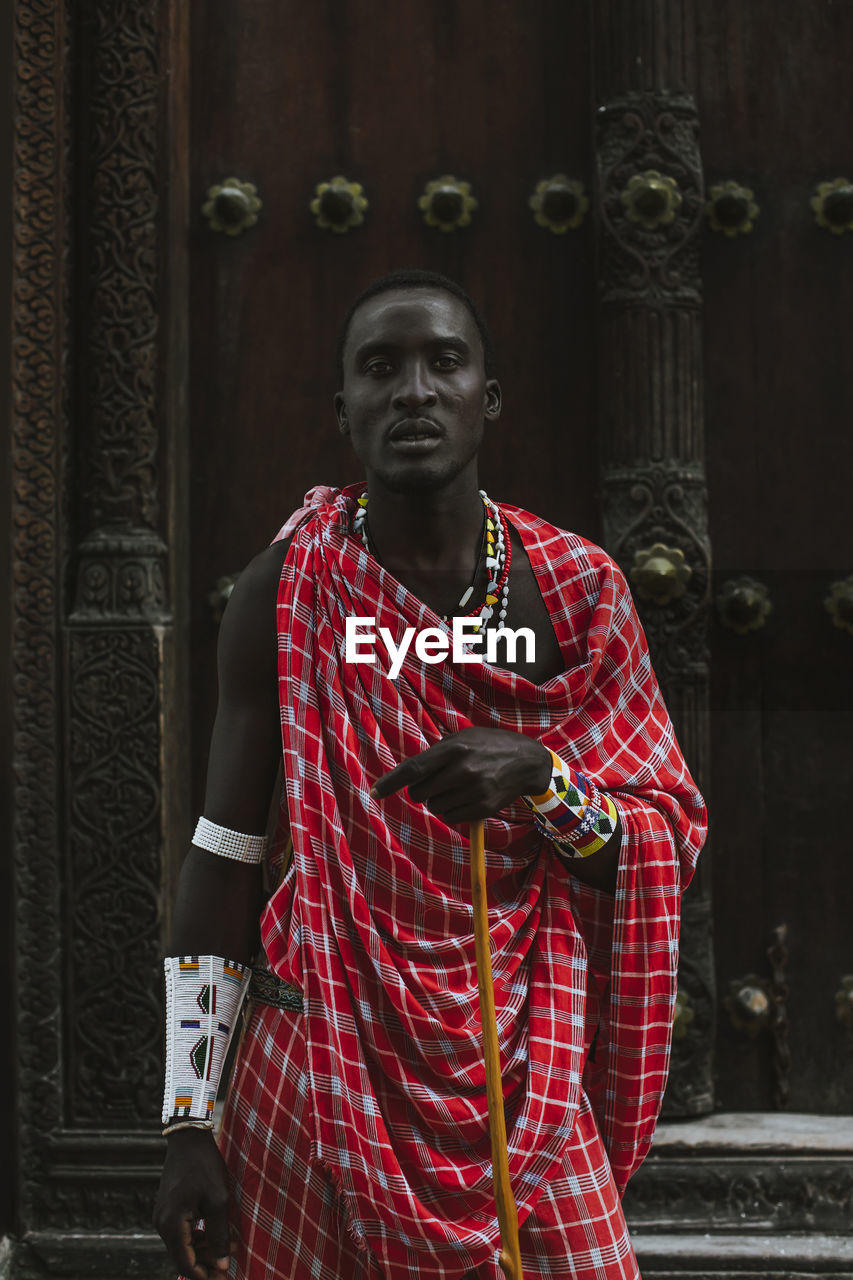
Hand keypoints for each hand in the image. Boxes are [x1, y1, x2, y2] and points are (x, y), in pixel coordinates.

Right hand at [153, 1128, 235, 1279]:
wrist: (189, 1139)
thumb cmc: (205, 1167)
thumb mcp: (218, 1201)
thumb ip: (219, 1236)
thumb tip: (221, 1266)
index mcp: (172, 1225)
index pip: (185, 1265)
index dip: (204, 1276)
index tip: (224, 1278)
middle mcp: (162, 1224)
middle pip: (183, 1257)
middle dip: (206, 1264)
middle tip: (229, 1265)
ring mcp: (162, 1216)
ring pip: (183, 1245)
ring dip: (204, 1250)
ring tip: (229, 1247)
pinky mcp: (168, 1209)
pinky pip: (182, 1232)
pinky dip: (198, 1237)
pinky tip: (216, 1234)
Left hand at [370, 728, 551, 823]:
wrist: (527, 761)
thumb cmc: (489, 745)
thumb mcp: (464, 737)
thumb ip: (438, 752)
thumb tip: (410, 773)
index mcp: (454, 748)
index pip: (414, 768)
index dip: (391, 782)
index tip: (374, 792)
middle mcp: (463, 769)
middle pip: (420, 792)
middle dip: (421, 791)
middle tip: (434, 783)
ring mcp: (474, 790)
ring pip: (435, 807)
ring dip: (439, 801)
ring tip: (457, 787)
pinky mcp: (483, 807)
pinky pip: (451, 817)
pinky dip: (453, 811)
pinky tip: (467, 798)